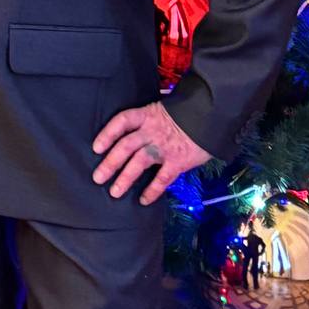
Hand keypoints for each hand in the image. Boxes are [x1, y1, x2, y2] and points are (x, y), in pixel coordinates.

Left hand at [92, 101, 211, 205]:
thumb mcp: (164, 107)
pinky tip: (144, 201)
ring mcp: (164, 147)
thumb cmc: (187, 112)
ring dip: (125, 178)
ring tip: (114, 192)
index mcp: (147, 115)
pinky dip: (152, 190)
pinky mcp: (178, 161)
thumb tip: (137, 127)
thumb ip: (150, 118)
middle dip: (110, 163)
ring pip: (139, 162)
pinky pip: (162, 178)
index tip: (96, 147)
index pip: (121, 122)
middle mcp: (152, 131)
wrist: (212, 116)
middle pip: (125, 146)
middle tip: (98, 177)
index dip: (107, 134)